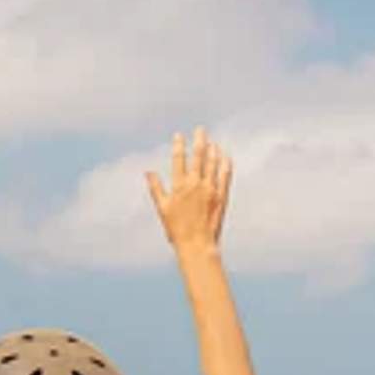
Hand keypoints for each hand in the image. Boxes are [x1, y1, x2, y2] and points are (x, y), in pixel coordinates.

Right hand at [146, 128, 231, 257]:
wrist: (197, 245)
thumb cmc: (177, 230)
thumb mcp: (162, 208)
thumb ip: (155, 188)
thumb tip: (148, 172)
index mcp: (179, 186)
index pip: (178, 159)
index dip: (178, 145)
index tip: (179, 135)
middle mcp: (195, 184)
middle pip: (198, 156)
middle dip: (199, 140)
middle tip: (200, 130)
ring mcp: (210, 189)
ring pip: (213, 163)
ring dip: (213, 150)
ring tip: (213, 142)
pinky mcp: (221, 196)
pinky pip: (225, 175)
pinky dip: (225, 164)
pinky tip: (226, 156)